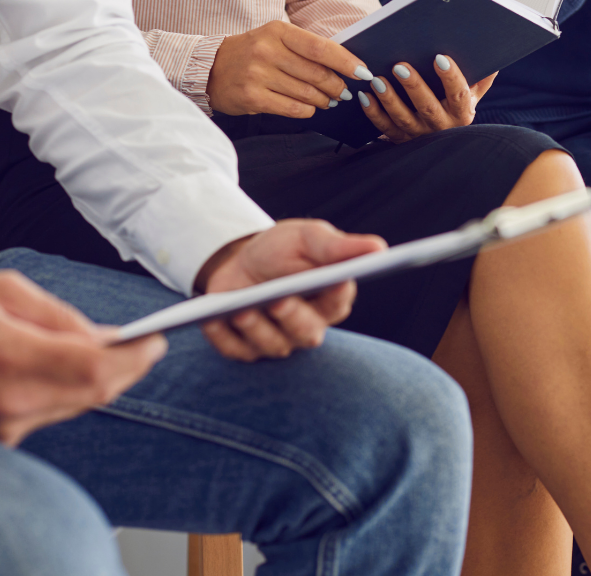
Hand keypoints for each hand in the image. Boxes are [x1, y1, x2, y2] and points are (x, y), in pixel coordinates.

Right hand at [0, 273, 166, 445]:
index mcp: (10, 359)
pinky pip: (47, 415)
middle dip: (125, 368)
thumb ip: (61, 316)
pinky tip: (63, 369)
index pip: (97, 369)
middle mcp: (8, 403)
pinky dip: (63, 392)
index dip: (136, 357)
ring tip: (106, 351)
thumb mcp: (3, 291)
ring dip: (95, 380)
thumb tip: (108, 336)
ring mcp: (1, 428)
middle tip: (143, 345)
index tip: (157, 341)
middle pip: (95, 393)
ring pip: (74, 405)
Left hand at [195, 220, 385, 361]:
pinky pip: (235, 350)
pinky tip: (210, 320)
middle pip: (307, 332)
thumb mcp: (308, 238)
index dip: (336, 292)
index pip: (338, 301)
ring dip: (256, 328)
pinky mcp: (245, 348)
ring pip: (272, 345)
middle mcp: (308, 326)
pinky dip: (223, 336)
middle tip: (278, 299)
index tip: (334, 278)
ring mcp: (277, 341)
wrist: (241, 260)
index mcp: (330, 299)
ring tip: (239, 309)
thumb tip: (379, 248)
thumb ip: (338, 247)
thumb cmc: (282, 249)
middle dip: (292, 317)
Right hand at [208, 20, 369, 116]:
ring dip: (324, 100)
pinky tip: (310, 107)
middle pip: (317, 73)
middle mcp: (267, 50)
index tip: (362, 72)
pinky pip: (293, 108)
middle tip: (344, 91)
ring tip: (329, 100)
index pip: (320, 47)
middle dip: (337, 86)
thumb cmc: (251, 53)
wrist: (209, 69)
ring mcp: (258, 75)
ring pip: (307, 93)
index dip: (346, 61)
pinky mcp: (252, 97)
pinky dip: (307, 110)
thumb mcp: (275, 39)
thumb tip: (343, 66)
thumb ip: (305, 49)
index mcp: (277, 31)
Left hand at [357, 55, 495, 142]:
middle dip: (414, 87)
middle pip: (428, 107)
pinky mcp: (400, 139)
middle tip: (400, 66)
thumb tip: (492, 57)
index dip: (451, 77)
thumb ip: (481, 80)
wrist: (443, 145)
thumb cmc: (455, 108)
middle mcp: (442, 127)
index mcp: (462, 113)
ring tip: (378, 80)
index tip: (440, 57)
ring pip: (403, 118)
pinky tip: (365, 96)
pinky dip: (374, 113)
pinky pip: (385, 127)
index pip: (459, 95)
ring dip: (390, 99)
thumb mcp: (472, 97)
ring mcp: (419, 135)